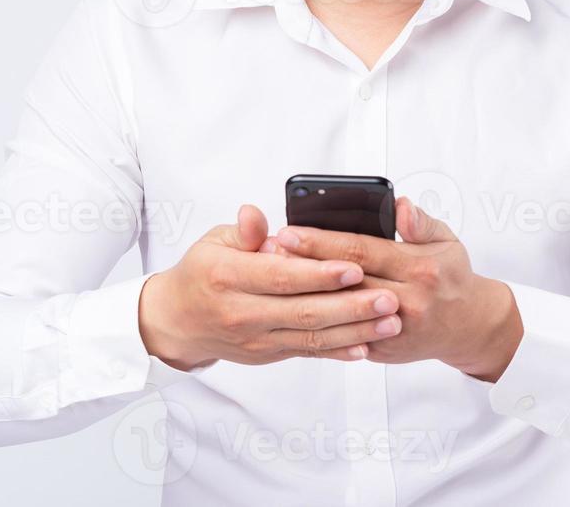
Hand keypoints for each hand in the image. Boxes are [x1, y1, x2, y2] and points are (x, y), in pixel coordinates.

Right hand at [138, 204, 403, 370]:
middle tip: (389, 298)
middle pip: (304, 311)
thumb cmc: (203, 271)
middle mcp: (242, 313)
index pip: (281, 276)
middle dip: (351, 306)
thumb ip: (245, 231)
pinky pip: (308, 352)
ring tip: (390, 322)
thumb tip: (254, 215)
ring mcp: (256, 339)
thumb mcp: (215, 241)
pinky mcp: (268, 354)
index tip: (354, 267)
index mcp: (228, 277)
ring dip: (355, 331)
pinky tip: (366, 346)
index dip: (319, 274)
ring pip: (312, 336)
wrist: (179, 321)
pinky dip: (338, 352)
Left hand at [266, 197, 523, 381]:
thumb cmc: (451, 275)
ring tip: (272, 281)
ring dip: (305, 294)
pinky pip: (345, 335)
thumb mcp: (445, 240)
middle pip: (344, 280)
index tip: (289, 230)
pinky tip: (292, 308)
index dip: (322, 241)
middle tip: (267, 253)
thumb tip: (400, 206)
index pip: (360, 249)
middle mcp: (407, 299)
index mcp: (418, 266)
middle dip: (303, 266)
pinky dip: (318, 322)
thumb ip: (420, 222)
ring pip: (340, 310)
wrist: (468, 326)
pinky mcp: (384, 349)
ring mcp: (394, 328)